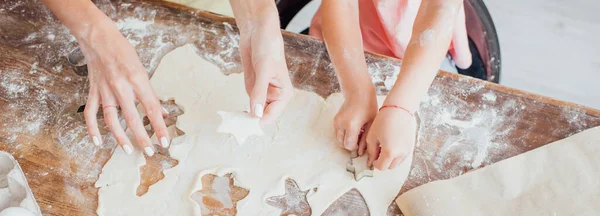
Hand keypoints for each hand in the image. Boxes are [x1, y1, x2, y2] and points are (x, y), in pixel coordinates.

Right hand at [81, 19, 167, 155]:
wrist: (98, 38)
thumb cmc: (124, 52)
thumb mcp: (143, 70)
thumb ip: (151, 94)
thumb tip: (163, 114)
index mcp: (137, 80)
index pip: (152, 109)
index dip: (159, 127)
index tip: (165, 142)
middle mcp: (121, 86)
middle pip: (133, 118)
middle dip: (142, 137)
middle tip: (150, 152)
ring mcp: (105, 90)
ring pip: (112, 119)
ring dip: (120, 137)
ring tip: (128, 150)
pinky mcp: (92, 91)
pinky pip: (90, 113)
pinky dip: (93, 129)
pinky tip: (98, 142)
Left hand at [238, 17, 292, 124]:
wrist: (257, 31)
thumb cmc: (268, 47)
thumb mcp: (263, 70)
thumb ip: (259, 92)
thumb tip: (255, 113)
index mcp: (283, 94)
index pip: (271, 115)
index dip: (258, 121)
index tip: (244, 127)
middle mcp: (274, 96)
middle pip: (263, 115)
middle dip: (251, 121)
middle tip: (236, 127)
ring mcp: (263, 92)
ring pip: (254, 111)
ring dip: (245, 116)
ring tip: (233, 123)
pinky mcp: (253, 86)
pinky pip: (248, 102)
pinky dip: (242, 108)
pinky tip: (234, 114)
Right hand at [334, 89, 377, 154]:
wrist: (358, 92)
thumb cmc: (368, 106)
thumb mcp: (371, 124)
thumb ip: (365, 139)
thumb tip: (361, 153)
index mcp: (351, 125)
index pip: (349, 145)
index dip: (356, 147)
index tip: (362, 142)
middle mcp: (341, 124)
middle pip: (342, 144)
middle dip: (350, 144)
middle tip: (359, 137)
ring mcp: (336, 122)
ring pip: (338, 140)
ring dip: (346, 140)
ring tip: (356, 133)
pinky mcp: (334, 120)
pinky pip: (337, 133)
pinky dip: (344, 135)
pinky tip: (352, 128)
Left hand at [366, 107, 416, 169]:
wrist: (398, 110)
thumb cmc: (383, 121)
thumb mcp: (372, 137)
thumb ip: (371, 151)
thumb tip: (371, 161)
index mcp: (389, 152)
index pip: (381, 167)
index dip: (375, 163)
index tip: (373, 157)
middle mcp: (400, 154)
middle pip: (389, 167)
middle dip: (383, 162)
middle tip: (378, 151)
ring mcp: (407, 151)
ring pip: (397, 163)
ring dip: (390, 159)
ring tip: (385, 147)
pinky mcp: (411, 147)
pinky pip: (402, 157)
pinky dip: (396, 155)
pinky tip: (391, 144)